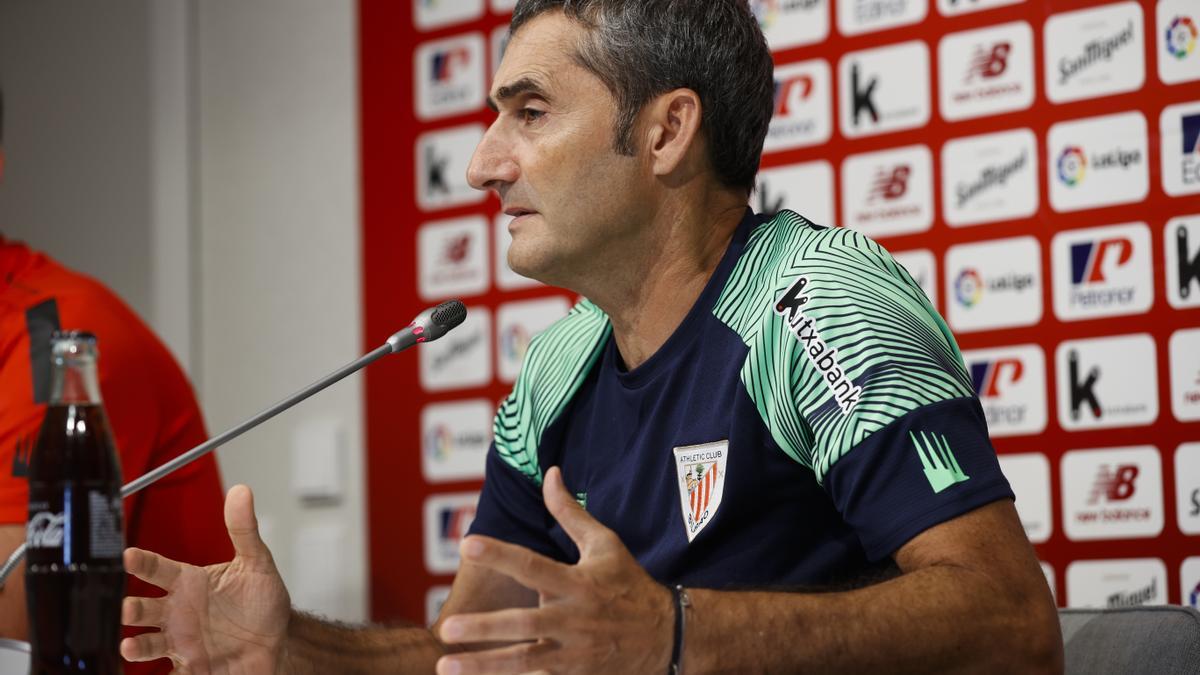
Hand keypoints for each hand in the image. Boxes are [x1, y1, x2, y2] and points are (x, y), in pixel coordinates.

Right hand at [121, 485, 291, 673]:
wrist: (276, 641)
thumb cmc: (262, 602)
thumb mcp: (257, 564)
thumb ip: (244, 530)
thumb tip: (242, 492)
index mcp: (188, 583)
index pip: (158, 569)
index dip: (142, 562)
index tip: (128, 556)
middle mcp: (176, 612)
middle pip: (142, 609)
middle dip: (130, 609)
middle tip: (126, 608)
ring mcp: (179, 642)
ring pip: (147, 644)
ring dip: (136, 646)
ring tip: (129, 647)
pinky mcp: (189, 667)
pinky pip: (169, 674)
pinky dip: (159, 674)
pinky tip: (155, 672)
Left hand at [436, 467, 672, 674]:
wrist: (667, 637)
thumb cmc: (628, 584)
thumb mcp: (605, 544)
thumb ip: (570, 513)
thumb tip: (550, 474)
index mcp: (577, 583)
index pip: (532, 565)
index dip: (499, 555)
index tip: (467, 545)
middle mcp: (573, 619)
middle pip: (523, 624)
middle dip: (484, 627)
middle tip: (447, 627)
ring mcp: (573, 653)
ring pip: (524, 662)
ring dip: (485, 666)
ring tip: (447, 666)